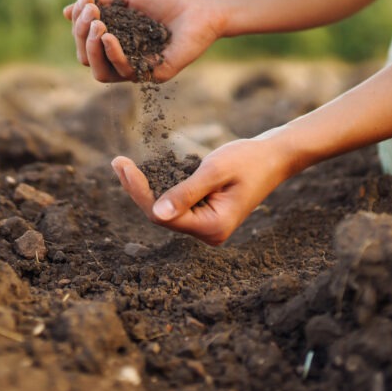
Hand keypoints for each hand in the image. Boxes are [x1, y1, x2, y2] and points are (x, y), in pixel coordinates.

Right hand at [62, 0, 223, 82]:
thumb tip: (65, 12)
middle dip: (81, 36)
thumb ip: (97, 2)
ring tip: (97, 26)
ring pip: (99, 72)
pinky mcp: (152, 74)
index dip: (78, 24)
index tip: (88, 1)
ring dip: (91, 49)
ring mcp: (137, 67)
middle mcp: (123, 55)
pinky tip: (109, 37)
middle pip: (86, 58)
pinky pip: (123, 73)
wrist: (199, 3)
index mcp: (114, 37)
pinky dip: (112, 54)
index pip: (84, 40)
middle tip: (92, 15)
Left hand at [110, 136, 296, 244]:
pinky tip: (142, 173)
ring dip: (145, 188)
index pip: (163, 215)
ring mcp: (207, 226)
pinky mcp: (204, 214)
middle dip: (138, 189)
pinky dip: (159, 187)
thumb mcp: (215, 171)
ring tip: (122, 165)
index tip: (122, 165)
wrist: (274, 157)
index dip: (139, 192)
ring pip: (165, 210)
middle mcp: (208, 233)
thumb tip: (156, 213)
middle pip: (161, 215)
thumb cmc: (249, 160)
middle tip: (117, 162)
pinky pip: (175, 204)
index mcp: (213, 227)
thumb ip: (186, 192)